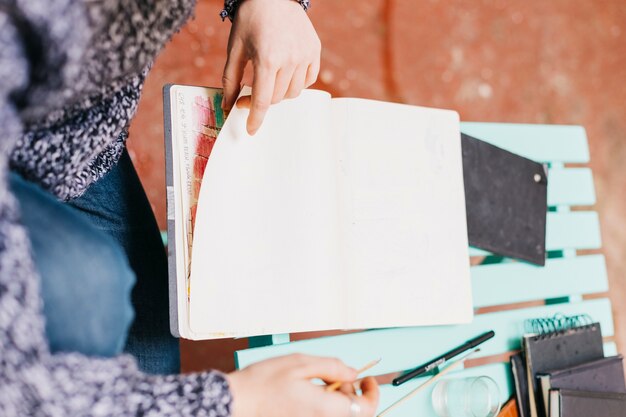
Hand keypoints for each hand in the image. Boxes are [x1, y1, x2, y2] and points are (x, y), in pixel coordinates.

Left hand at [222, 0, 321, 134]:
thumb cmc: (251, 19)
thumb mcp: (235, 48)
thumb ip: (230, 79)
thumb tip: (227, 105)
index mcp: (267, 59)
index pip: (263, 100)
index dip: (256, 118)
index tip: (251, 130)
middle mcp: (290, 59)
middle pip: (277, 98)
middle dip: (261, 102)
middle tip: (247, 94)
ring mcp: (305, 55)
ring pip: (293, 92)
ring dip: (279, 93)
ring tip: (267, 80)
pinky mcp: (314, 51)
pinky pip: (308, 80)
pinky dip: (296, 83)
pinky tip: (285, 74)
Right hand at [226, 354, 379, 416]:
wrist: (235, 402)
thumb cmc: (263, 383)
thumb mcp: (300, 363)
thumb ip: (332, 367)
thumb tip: (353, 373)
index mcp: (325, 408)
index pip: (365, 408)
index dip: (372, 393)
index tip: (369, 378)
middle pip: (352, 411)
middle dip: (351, 390)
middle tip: (334, 374)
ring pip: (337, 413)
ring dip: (336, 397)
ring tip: (316, 381)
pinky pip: (323, 415)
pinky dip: (323, 403)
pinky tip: (307, 392)